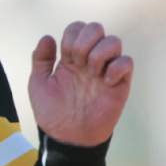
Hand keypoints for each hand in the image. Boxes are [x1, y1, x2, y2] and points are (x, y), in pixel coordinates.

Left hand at [28, 22, 133, 146]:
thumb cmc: (52, 112)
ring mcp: (105, 70)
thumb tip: (47, 36)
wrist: (67, 137)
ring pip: (114, 41)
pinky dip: (116, 67)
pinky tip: (105, 81)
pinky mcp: (120, 84)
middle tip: (76, 62)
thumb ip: (40, 59)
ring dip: (99, 52)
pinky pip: (126, 62)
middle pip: (96, 28)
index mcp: (70, 58)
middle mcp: (89, 60)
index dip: (71, 36)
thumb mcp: (38, 84)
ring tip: (91, 71)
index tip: (64, 58)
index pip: (77, 28)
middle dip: (84, 41)